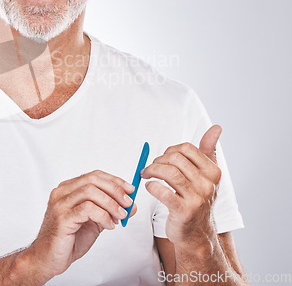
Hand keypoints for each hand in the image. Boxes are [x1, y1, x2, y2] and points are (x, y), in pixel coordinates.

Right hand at [24, 170, 136, 281]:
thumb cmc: (68, 240)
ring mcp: (60, 203)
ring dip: (111, 203)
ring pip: (90, 191)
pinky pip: (87, 209)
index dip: (114, 180)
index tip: (129, 189)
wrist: (48, 258)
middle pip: (93, 179)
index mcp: (68, 189)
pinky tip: (108, 224)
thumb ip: (110, 212)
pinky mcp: (62, 217)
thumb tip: (131, 205)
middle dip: (115, 190)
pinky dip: (103, 215)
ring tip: (120, 216)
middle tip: (128, 202)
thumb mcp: (95, 222)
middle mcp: (62, 192)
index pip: (94, 175)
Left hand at [141, 125, 222, 250]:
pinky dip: (152, 186)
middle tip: (151, 168)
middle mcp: (207, 184)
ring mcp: (196, 198)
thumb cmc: (197, 200)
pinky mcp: (183, 211)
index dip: (169, 151)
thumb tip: (216, 127)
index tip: (163, 159)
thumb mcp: (206, 175)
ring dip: (151, 170)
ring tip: (146, 174)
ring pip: (168, 172)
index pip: (186, 148)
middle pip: (175, 158)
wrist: (197, 234)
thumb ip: (208, 150)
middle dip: (158, 160)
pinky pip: (162, 191)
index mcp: (213, 172)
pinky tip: (149, 187)